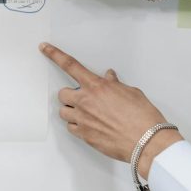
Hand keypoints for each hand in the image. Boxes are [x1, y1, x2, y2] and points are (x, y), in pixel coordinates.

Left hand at [39, 42, 182, 178]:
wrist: (146, 141)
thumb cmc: (142, 117)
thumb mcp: (131, 93)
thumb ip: (115, 84)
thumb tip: (110, 78)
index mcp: (97, 86)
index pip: (70, 65)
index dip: (55, 55)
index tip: (44, 48)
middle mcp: (85, 101)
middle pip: (62, 94)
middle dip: (70, 95)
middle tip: (83, 99)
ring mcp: (82, 119)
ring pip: (63, 112)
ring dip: (72, 111)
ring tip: (87, 114)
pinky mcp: (84, 135)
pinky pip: (71, 127)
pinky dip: (77, 126)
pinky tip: (90, 126)